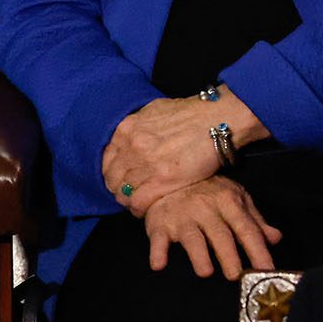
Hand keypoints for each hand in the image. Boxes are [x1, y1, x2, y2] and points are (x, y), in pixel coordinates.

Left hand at [102, 90, 264, 213]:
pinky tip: (145, 209)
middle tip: (128, 194)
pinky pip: (139, 202)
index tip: (119, 180)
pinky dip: (138, 209)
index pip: (105, 160)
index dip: (111, 173)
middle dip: (117, 189)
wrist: (216, 119)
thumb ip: (136, 127)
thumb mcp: (152, 112)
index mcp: (126, 129)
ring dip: (128, 201)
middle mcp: (132, 146)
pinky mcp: (164, 180)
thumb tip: (128, 138)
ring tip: (137, 203)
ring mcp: (147, 164)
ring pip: (123, 192)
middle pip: (111, 179)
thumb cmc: (188, 114)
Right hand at [142, 176, 282, 279]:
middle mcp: (205, 208)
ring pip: (191, 236)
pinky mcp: (159, 223)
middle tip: (236, 276)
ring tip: (206, 272)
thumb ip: (254, 220)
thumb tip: (275, 239)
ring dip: (198, 254)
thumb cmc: (207, 192)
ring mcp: (181, 216)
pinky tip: (158, 265)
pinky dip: (157, 251)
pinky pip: (158, 238)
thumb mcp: (235, 198)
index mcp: (227, 201)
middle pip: (219, 234)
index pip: (245, 228)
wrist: (168, 177)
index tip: (267, 269)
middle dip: (228, 255)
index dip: (257, 249)